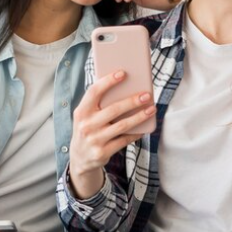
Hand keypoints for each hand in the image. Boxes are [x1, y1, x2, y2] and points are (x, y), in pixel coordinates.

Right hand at [68, 70, 153, 194]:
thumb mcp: (86, 116)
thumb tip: (124, 87)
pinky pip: (124, 140)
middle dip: (133, 101)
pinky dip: (136, 133)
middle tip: (147, 95)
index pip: (94, 92)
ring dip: (140, 116)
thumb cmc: (87, 129)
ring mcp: (94, 140)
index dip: (108, 81)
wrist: (79, 158)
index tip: (123, 73)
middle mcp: (86, 125)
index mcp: (81, 111)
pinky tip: (145, 128)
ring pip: (122, 125)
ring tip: (152, 109)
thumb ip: (98, 104)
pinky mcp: (103, 152)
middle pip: (114, 109)